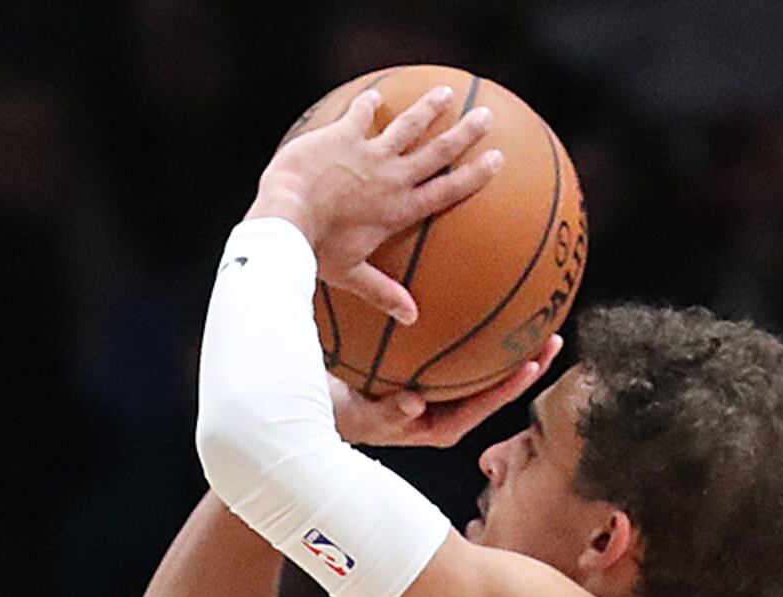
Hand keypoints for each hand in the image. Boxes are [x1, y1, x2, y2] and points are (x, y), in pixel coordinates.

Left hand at [251, 81, 505, 326]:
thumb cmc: (316, 253)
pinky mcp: (343, 135)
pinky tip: (374, 94)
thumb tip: (412, 318)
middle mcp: (391, 177)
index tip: (497, 159)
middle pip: (437, 151)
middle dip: (464, 131)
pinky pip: (360, 113)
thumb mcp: (351, 274)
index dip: (473, 175)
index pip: (446, 191)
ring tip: (444, 92)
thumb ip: (382, 292)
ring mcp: (369, 153)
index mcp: (398, 210)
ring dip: (428, 108)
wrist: (285, 220)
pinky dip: (368, 103)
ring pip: (408, 124)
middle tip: (485, 115)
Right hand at [332, 336, 557, 450]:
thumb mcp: (359, 415)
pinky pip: (464, 353)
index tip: (533, 367)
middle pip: (494, 387)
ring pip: (484, 369)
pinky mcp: (432, 374)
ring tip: (538, 320)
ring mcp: (442, 392)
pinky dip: (481, 333)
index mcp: (437, 427)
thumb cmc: (341, 414)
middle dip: (526, 365)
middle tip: (552, 338)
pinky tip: (490, 303)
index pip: (481, 408)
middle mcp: (446, 410)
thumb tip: (413, 403)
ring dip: (512, 347)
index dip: (508, 389)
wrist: (326, 405)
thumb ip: (386, 413)